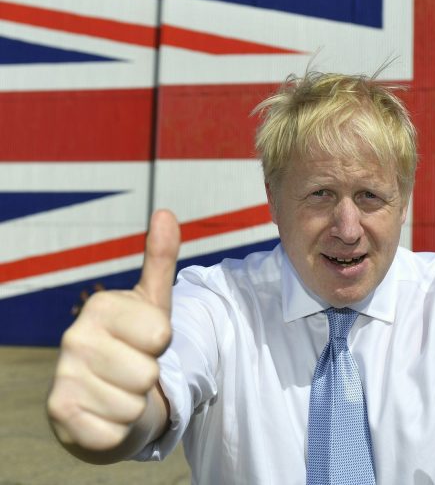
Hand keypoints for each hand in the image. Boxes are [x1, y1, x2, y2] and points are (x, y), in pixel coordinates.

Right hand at [47, 210, 179, 453]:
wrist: (104, 400)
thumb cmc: (134, 345)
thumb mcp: (153, 303)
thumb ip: (160, 260)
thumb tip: (166, 212)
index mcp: (99, 306)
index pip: (162, 333)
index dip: (162, 343)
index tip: (147, 340)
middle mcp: (73, 338)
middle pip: (149, 371)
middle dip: (149, 377)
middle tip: (132, 370)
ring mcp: (63, 376)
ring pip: (135, 403)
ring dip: (135, 403)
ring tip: (119, 390)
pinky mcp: (60, 414)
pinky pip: (115, 431)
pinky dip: (119, 429)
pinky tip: (105, 414)